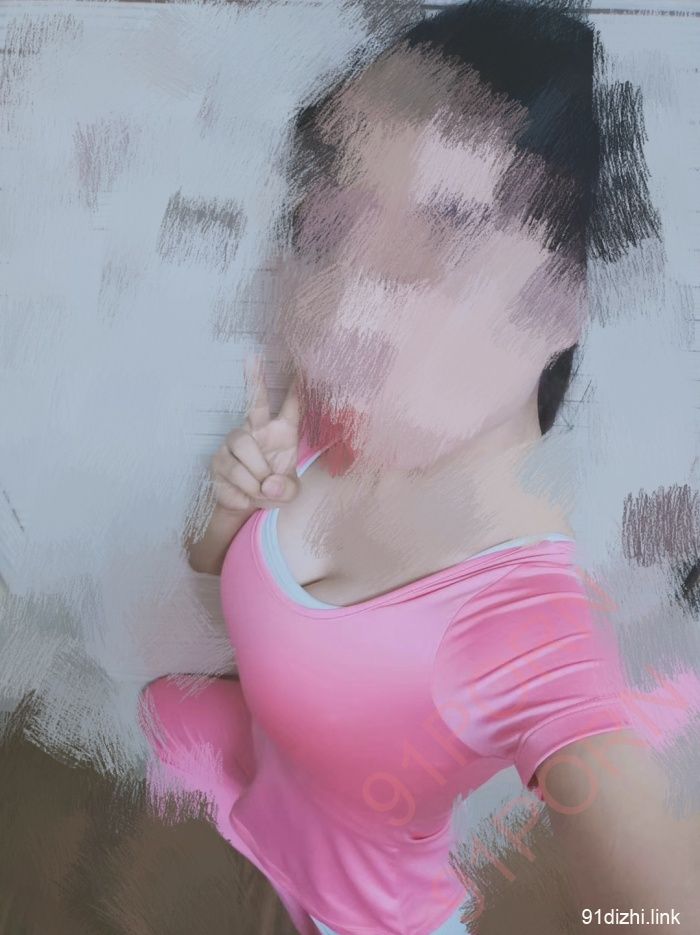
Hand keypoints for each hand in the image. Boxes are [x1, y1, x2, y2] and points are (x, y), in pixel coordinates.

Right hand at [210, 356, 300, 513]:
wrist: (247, 506)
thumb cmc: (273, 489)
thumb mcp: (290, 493)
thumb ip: (287, 489)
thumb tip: (270, 484)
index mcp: (282, 433)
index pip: (291, 407)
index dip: (296, 388)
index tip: (300, 367)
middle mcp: (258, 430)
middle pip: (256, 402)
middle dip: (254, 380)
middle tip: (252, 357)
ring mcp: (235, 442)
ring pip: (244, 446)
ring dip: (257, 473)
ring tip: (262, 488)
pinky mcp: (219, 458)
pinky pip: (234, 469)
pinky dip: (247, 487)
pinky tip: (249, 493)